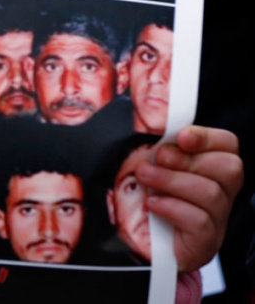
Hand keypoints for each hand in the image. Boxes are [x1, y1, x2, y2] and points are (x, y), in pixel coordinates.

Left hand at [135, 125, 243, 271]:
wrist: (134, 244)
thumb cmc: (141, 199)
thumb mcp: (146, 164)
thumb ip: (153, 144)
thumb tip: (150, 120)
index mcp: (210, 170)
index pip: (228, 145)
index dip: (208, 137)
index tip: (180, 136)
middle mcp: (221, 194)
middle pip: (230, 168)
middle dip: (189, 159)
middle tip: (158, 158)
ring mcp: (216, 220)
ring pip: (212, 194)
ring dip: (172, 180)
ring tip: (144, 177)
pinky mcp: (204, 243)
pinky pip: (200, 222)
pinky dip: (172, 207)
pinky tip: (152, 203)